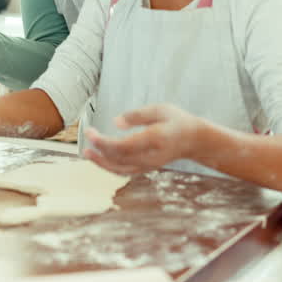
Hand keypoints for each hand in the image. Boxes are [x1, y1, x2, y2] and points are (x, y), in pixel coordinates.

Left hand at [82, 104, 202, 175]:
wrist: (195, 140)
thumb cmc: (176, 121)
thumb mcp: (160, 109)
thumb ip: (137, 115)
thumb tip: (116, 122)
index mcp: (155, 139)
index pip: (124, 146)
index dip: (104, 142)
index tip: (91, 132)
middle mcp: (152, 156)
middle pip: (120, 158)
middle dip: (100, 149)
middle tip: (87, 134)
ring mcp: (150, 165)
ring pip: (121, 169)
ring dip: (102, 162)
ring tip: (87, 153)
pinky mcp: (148, 168)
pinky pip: (126, 172)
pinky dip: (111, 167)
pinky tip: (100, 159)